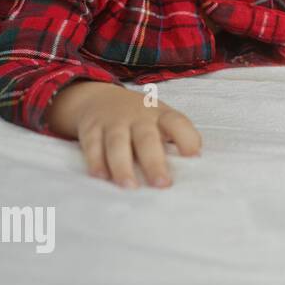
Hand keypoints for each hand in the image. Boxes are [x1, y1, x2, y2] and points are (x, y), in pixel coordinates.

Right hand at [46, 81, 202, 187]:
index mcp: (161, 115)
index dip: (187, 138)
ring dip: (123, 166)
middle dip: (154, 162)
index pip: (177, 122)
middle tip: (162, 184)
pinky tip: (101, 177)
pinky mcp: (91, 129)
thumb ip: (175, 138)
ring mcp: (113, 122)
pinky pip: (92, 145)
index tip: (194, 157)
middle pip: (147, 138)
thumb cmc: (141, 118)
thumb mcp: (161, 119)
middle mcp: (138, 117)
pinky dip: (95, 161)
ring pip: (117, 143)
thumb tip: (193, 166)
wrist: (99, 97)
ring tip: (130, 187)